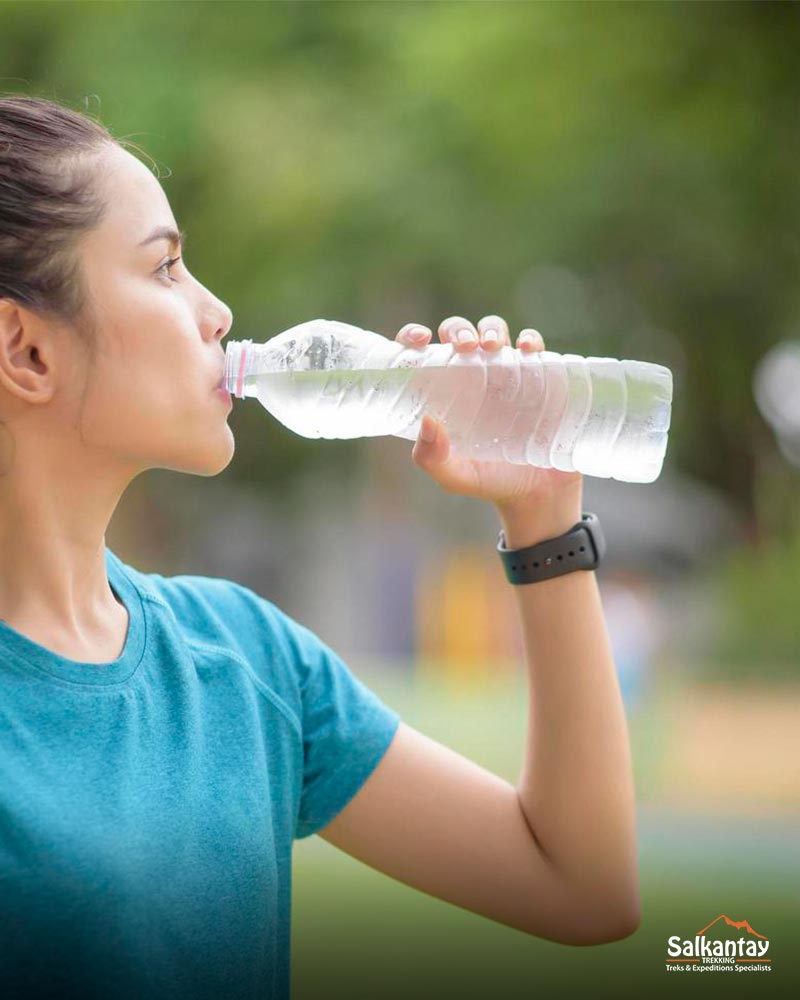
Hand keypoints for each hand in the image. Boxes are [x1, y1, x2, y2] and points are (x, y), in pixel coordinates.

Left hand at [395, 315, 583, 541]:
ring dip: (491, 329)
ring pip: (494, 331)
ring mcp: (506, 374)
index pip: (422, 354)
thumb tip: (427, 419)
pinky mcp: (540, 377)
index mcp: (444, 393)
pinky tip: (528, 351)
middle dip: (458, 330)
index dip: (413, 336)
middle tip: (465, 346)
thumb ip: (432, 458)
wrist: (538, 496)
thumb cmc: (489, 483)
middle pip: (459, 333)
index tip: (419, 338)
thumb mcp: (455, 477)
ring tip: (493, 347)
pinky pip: (535, 346)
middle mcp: (472, 377)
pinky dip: (531, 340)